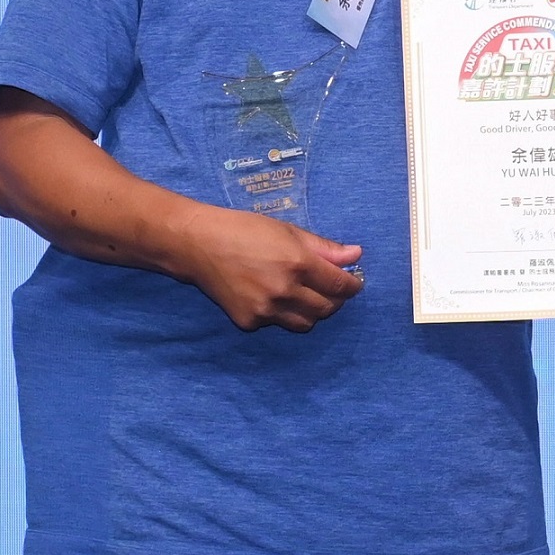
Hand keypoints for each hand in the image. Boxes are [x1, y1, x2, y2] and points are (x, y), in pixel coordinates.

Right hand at [182, 209, 364, 331]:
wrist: (198, 245)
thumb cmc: (244, 230)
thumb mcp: (288, 231)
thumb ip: (324, 248)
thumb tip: (356, 255)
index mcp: (298, 264)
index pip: (340, 285)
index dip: (353, 286)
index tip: (354, 283)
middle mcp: (284, 291)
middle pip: (327, 308)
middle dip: (336, 300)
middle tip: (331, 289)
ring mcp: (265, 310)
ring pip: (306, 323)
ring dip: (313, 311)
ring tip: (305, 295)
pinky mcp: (249, 322)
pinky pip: (278, 324)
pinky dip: (283, 314)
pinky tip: (273, 296)